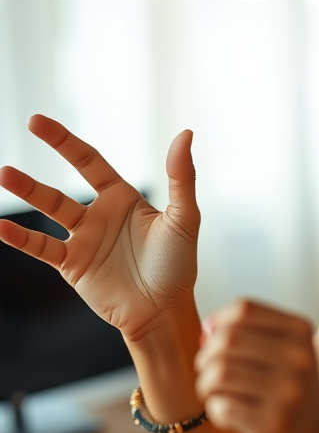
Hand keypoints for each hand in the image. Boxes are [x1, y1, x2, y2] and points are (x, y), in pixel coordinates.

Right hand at [0, 115, 199, 340]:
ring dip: (27, 192)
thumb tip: (185, 134)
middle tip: (18, 135)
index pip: (89, 162)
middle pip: (61, 186)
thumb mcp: (184, 218)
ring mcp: (83, 240)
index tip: (37, 122)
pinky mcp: (72, 265)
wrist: (164, 310)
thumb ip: (182, 177)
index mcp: (124, 199)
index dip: (65, 142)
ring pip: (48, 210)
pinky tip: (0, 226)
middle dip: (41, 164)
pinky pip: (41, 247)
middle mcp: (99, 216)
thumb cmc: (178, 265)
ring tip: (4, 174)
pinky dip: (20, 237)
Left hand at [194, 300, 318, 432]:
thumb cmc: (289, 393)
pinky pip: (220, 406)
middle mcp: (300, 356)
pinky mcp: (273, 425)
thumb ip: (247, 333)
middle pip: (226, 338)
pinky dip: (216, 412)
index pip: (243, 309)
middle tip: (213, 378)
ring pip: (218, 372)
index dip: (218, 326)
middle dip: (206, 358)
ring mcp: (289, 391)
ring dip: (206, 386)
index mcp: (302, 331)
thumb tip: (206, 327)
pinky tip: (231, 418)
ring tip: (218, 396)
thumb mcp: (283, 353)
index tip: (218, 348)